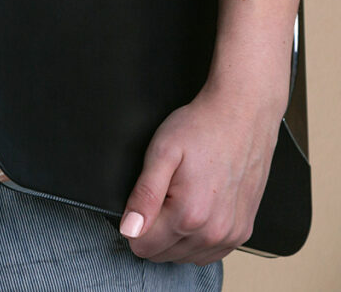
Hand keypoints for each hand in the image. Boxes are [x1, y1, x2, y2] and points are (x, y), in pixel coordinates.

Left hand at [117, 80, 281, 264]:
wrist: (242, 115)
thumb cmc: (201, 128)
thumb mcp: (161, 153)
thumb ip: (144, 195)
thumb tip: (128, 229)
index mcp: (188, 215)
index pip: (142, 246)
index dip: (133, 225)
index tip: (141, 202)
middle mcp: (213, 232)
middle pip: (162, 254)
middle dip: (152, 232)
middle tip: (160, 196)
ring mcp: (231, 235)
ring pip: (184, 257)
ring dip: (174, 237)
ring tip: (178, 200)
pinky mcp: (243, 231)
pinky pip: (209, 254)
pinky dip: (195, 241)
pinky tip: (193, 214)